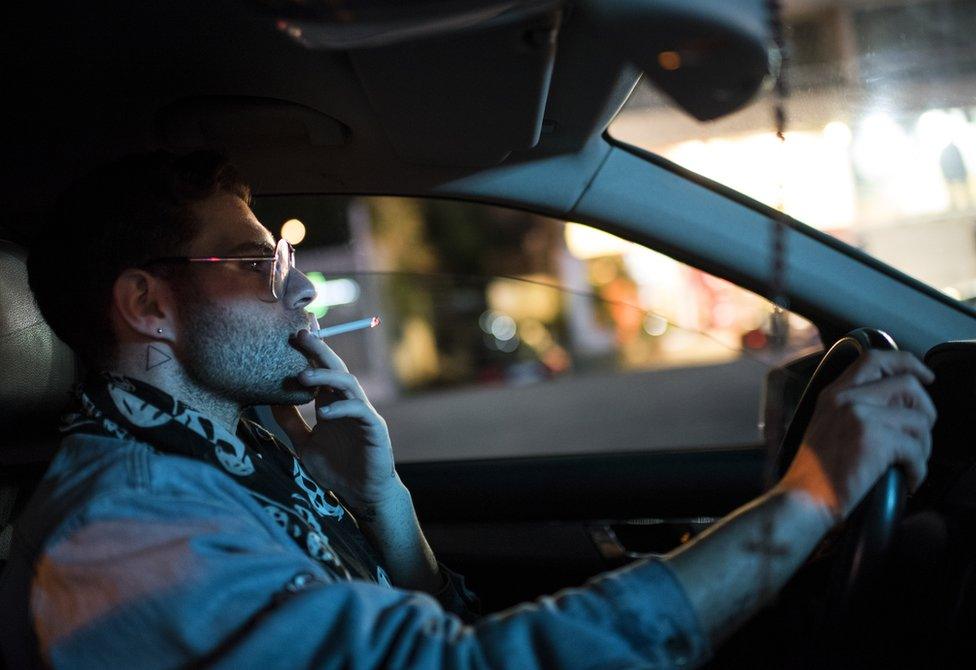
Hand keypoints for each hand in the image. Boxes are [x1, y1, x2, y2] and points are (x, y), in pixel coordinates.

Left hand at [271, 329, 400, 509]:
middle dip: (318, 350)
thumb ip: (290, 422)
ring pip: (348, 383)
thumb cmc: (336, 469)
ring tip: (303, 376)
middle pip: (334, 368)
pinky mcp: (374, 428)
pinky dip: (341, 408)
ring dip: (326, 377)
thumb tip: (268, 399)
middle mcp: (347, 402)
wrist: (362, 494)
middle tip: (300, 336)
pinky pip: (359, 411)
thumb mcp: (304, 444)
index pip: (320, 370)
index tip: (290, 335)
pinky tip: (323, 413)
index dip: (309, 353)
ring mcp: (362, 413)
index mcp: (331, 402)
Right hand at [777, 350, 936, 519]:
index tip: (925, 376)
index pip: (874, 359)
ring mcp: (859, 416)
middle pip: (908, 384)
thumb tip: (898, 406)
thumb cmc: (816, 472)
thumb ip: (854, 408)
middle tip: (920, 435)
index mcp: (834, 393)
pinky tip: (908, 480)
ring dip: (924, 445)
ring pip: (919, 419)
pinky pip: (916, 449)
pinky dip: (919, 469)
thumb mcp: (827, 426)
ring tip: (910, 463)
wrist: (803, 498)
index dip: (907, 363)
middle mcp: (845, 398)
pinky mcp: (874, 439)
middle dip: (926, 411)